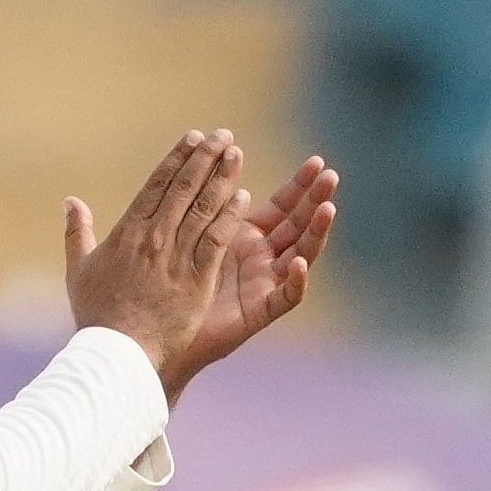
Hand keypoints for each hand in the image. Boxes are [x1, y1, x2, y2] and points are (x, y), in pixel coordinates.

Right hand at [64, 130, 249, 377]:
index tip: (192, 138)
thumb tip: (70, 201)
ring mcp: (176, 256)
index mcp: (127, 232)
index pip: (156, 185)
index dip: (177, 158)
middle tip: (223, 136)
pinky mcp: (197, 279)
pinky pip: (216, 238)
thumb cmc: (97, 316)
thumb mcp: (79, 270)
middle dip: (205, 158)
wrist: (118, 352)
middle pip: (184, 188)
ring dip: (221, 178)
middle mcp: (154, 237)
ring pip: (203, 207)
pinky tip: (243, 196)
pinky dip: (229, 215)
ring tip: (235, 155)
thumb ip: (77, 232)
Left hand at [162, 153, 337, 398]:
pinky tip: (300, 264)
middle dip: (315, 200)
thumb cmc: (170, 283)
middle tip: (331, 175)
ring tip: (328, 208)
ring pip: (301, 255)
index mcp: (248, 237)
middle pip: (298, 225)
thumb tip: (199, 163)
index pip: (282, 206)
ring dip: (316, 233)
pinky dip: (296, 282)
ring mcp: (265, 284)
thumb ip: (201, 205)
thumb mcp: (188, 235)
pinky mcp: (261, 311)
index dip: (299, 185)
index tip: (317, 160)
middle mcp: (263, 258)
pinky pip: (286, 297)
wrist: (159, 331)